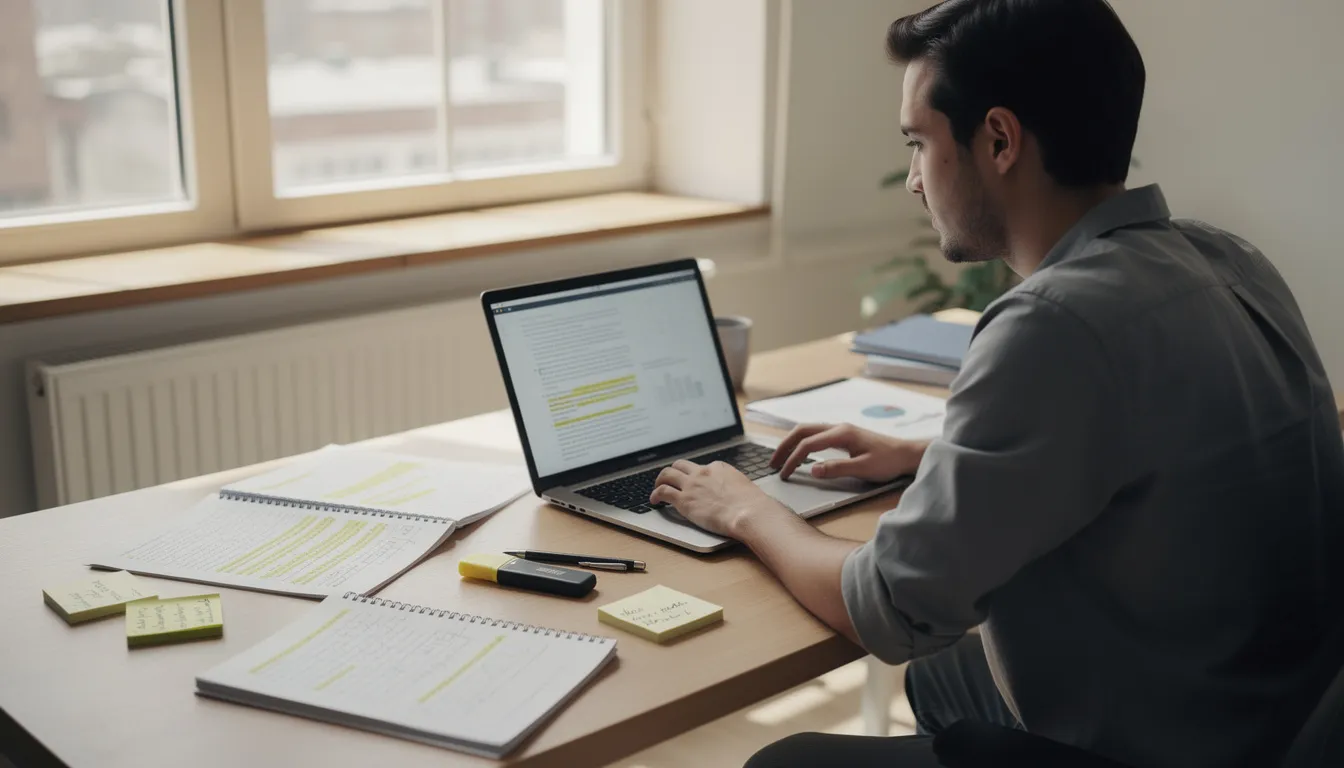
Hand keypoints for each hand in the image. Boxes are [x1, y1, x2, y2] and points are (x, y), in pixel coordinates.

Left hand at [650, 460, 790, 537]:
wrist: (749, 512)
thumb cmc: (753, 504)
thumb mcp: (743, 486)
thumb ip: (733, 485)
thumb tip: (736, 492)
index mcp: (718, 467)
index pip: (701, 467)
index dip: (694, 474)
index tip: (692, 481)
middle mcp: (702, 472)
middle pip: (680, 465)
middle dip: (673, 471)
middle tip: (669, 479)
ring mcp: (691, 485)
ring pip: (667, 474)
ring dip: (660, 480)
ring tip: (657, 487)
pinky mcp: (684, 501)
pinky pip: (663, 492)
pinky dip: (655, 494)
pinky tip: (654, 500)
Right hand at [771, 423, 928, 481]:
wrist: (907, 454)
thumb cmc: (889, 462)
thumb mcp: (864, 469)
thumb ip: (837, 469)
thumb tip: (813, 470)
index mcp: (842, 434)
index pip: (808, 444)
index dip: (793, 459)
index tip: (784, 474)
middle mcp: (839, 428)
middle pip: (802, 431)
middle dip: (784, 446)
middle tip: (772, 463)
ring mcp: (841, 430)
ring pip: (808, 430)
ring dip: (791, 443)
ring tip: (780, 458)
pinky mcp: (844, 435)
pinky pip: (816, 434)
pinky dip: (802, 442)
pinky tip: (799, 453)